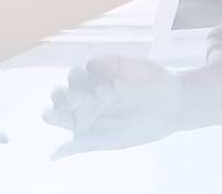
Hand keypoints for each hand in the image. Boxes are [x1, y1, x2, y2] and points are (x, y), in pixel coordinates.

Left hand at [44, 55, 221, 156]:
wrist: (171, 105)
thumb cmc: (141, 128)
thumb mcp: (110, 140)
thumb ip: (80, 145)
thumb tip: (50, 157)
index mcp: (82, 120)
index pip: (55, 113)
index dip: (52, 113)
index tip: (54, 113)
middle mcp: (85, 99)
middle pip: (60, 93)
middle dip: (62, 95)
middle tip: (75, 99)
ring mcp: (96, 80)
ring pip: (74, 75)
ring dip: (80, 82)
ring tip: (105, 94)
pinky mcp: (108, 64)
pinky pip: (93, 64)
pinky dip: (99, 73)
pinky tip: (119, 84)